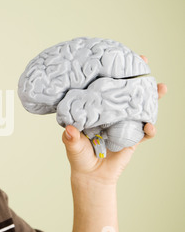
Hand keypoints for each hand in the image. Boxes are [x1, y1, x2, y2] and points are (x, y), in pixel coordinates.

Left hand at [62, 55, 166, 184]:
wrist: (92, 175)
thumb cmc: (79, 156)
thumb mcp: (72, 146)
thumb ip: (71, 139)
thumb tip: (70, 131)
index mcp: (96, 109)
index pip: (104, 87)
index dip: (111, 73)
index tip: (116, 57)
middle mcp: (111, 113)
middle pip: (126, 91)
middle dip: (136, 76)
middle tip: (144, 61)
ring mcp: (124, 124)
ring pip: (141, 106)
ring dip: (152, 97)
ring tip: (160, 88)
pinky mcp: (134, 138)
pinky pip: (145, 131)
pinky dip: (150, 128)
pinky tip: (150, 126)